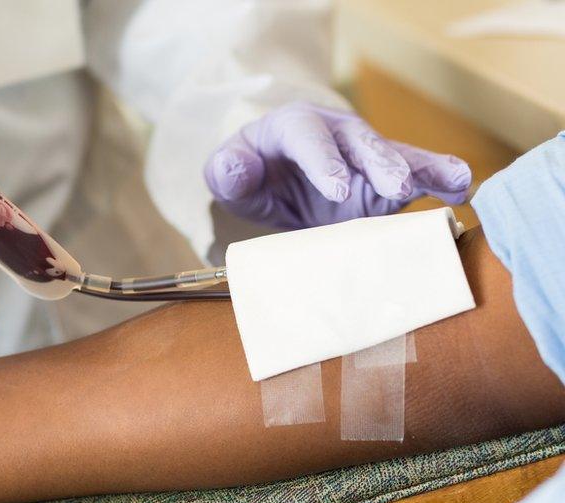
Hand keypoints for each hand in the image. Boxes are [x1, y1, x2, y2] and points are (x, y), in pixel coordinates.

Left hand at [204, 102, 471, 228]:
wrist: (275, 176)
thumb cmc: (252, 171)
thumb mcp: (229, 173)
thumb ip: (227, 171)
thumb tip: (234, 166)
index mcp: (293, 126)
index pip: (307, 136)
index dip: (322, 161)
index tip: (336, 188)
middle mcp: (335, 134)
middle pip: (359, 142)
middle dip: (379, 163)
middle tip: (395, 188)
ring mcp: (364, 155)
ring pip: (395, 156)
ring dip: (420, 169)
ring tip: (452, 181)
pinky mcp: (384, 178)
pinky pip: (416, 174)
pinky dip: (440, 178)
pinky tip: (461, 187)